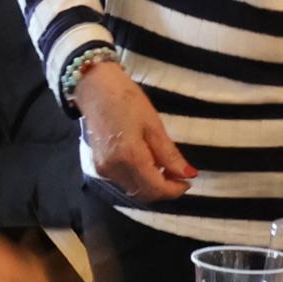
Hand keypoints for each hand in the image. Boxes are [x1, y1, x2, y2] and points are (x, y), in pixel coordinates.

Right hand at [76, 57, 193, 200]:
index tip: (188, 180)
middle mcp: (114, 169)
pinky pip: (124, 181)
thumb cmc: (126, 100)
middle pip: (144, 194)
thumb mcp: (154, 125)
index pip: (156, 188)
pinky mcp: (99, 165)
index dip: (174, 189)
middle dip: (164, 190)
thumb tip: (188, 174)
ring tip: (164, 167)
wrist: (94, 88)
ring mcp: (104, 169)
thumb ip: (169, 154)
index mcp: (129, 157)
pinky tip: (147, 163)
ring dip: (152, 185)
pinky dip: (139, 179)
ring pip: (133, 190)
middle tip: (179, 175)